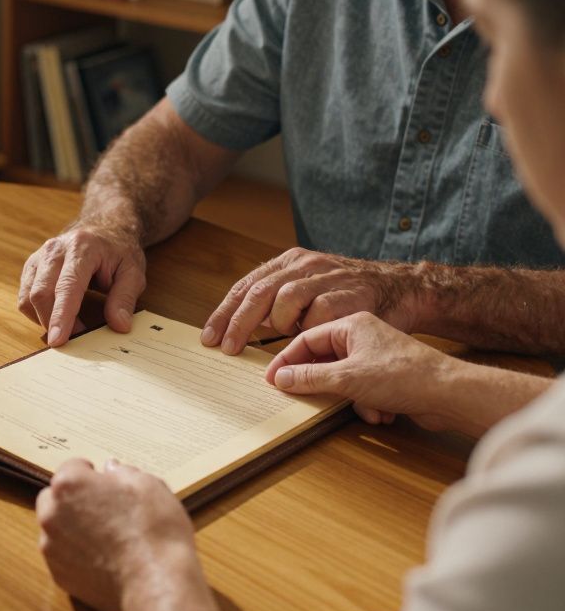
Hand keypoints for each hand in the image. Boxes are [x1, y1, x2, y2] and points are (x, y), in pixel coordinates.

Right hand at [18, 224, 146, 346]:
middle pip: (40, 293)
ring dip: (43, 320)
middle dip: (51, 323)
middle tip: (70, 341)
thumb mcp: (133, 272)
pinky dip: (36, 313)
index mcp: (82, 248)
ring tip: (67, 327)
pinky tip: (56, 315)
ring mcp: (39, 257)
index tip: (58, 340)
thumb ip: (125, 298)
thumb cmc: (118, 251)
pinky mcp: (31, 267)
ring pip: (27, 297)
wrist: (103, 229)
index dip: (61, 315)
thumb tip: (119, 325)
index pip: (66, 286)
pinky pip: (24, 297)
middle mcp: (55, 250)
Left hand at [36, 459, 196, 610]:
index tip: (104, 482)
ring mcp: (52, 547)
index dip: (91, 473)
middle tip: (103, 508)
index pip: (72, 467)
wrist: (156, 582)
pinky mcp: (59, 575)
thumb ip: (123, 472)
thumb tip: (111, 470)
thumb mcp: (148, 485)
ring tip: (105, 538)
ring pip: (55, 529)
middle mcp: (52, 514)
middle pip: (54, 498)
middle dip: (72, 499)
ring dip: (72, 528)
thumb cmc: (154, 529)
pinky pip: (62, 557)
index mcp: (69, 484)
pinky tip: (103, 559)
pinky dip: (76, 555)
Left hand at [203, 247, 423, 354]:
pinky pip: (318, 312)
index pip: (246, 286)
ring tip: (281, 337)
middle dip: (238, 322)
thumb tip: (240, 328)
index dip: (225, 313)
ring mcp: (327, 276)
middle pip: (259, 291)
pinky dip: (309, 327)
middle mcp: (305, 264)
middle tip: (227, 348)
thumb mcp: (307, 292)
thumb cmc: (348, 296)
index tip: (210, 337)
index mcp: (290, 262)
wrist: (400, 289)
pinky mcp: (349, 293)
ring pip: (285, 297)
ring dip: (277, 323)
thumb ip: (276, 303)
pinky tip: (309, 335)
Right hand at [265, 312, 457, 427]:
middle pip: (324, 361)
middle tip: (303, 397)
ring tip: (367, 407)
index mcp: (351, 325)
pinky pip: (361, 392)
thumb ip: (309, 377)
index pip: (306, 339)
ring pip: (343, 381)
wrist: (451, 393)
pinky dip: (368, 405)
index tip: (273, 379)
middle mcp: (362, 337)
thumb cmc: (404, 375)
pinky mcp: (387, 377)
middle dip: (323, 385)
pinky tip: (384, 412)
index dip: (287, 360)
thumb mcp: (347, 377)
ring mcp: (375, 357)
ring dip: (351, 400)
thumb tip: (281, 378)